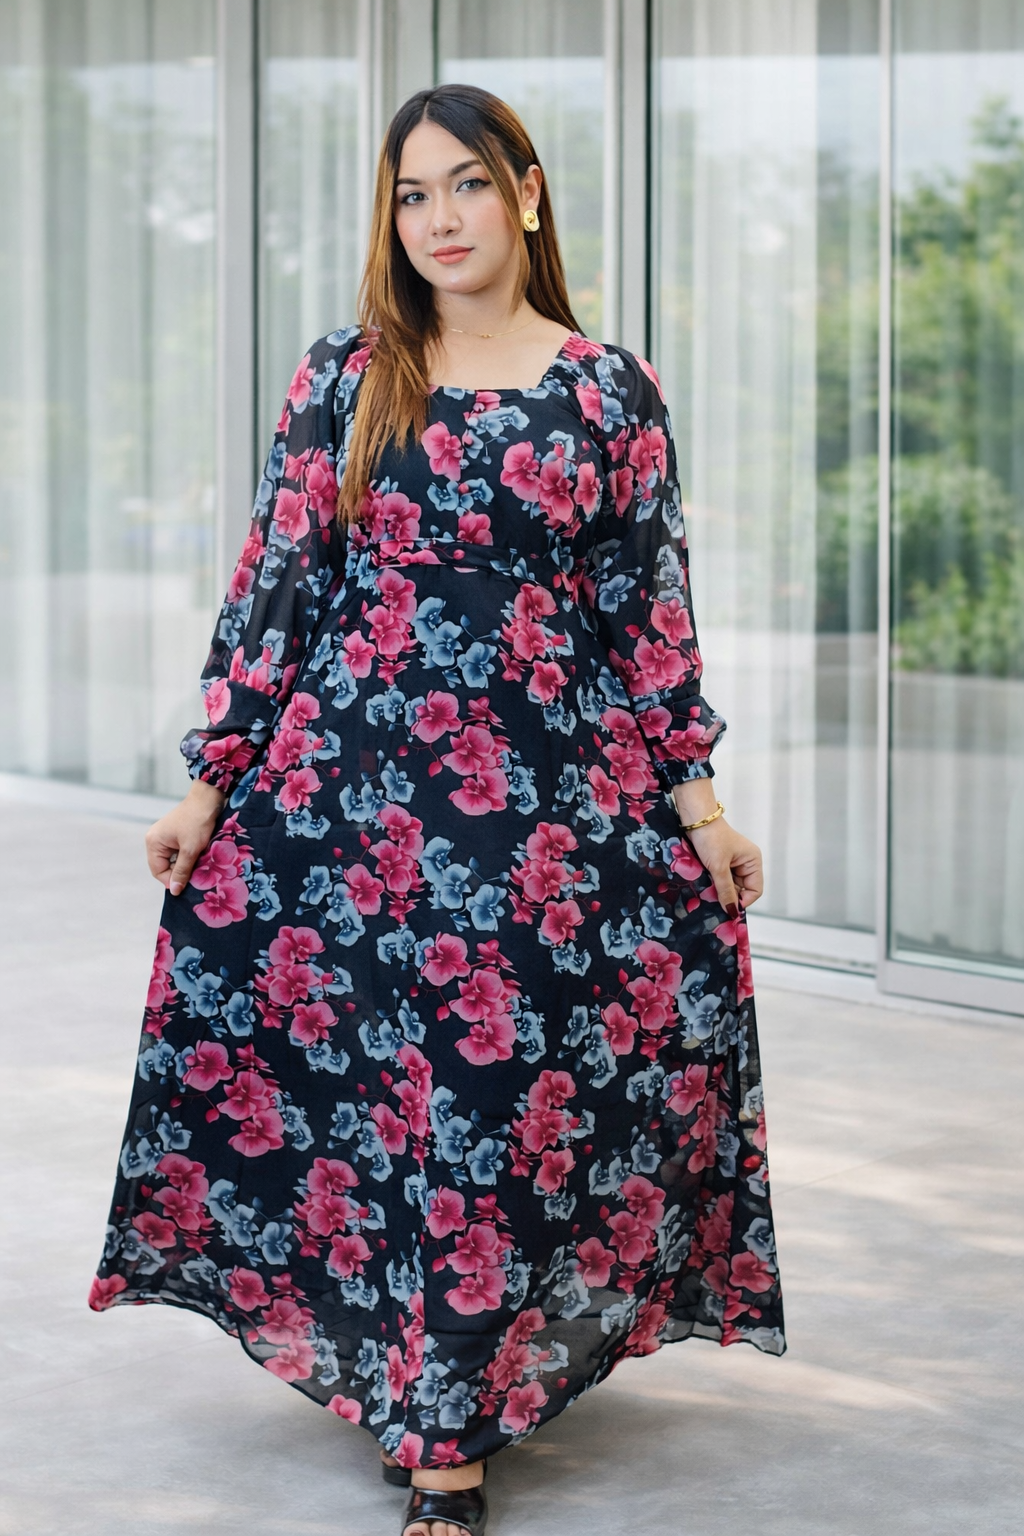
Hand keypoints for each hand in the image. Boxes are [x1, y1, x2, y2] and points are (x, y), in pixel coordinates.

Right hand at [145, 779, 226, 896]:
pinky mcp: (176, 835)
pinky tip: (199, 856)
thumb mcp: (190, 849)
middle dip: (180, 872)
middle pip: (165, 866)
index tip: (188, 884)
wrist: (208, 798)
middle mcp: (155, 840)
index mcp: (153, 842)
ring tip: (199, 864)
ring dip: (186, 864)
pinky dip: (189, 856)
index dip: (172, 880)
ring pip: (174, 860)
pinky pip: (179, 852)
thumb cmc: (198, 821)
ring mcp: (165, 837)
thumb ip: (182, 871)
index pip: (158, 871)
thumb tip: (174, 891)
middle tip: (196, 875)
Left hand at [671, 783, 762, 918]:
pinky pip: (721, 879)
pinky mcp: (721, 862)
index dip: (743, 900)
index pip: (755, 890)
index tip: (727, 906)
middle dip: (729, 895)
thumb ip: (725, 890)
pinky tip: (706, 885)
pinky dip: (714, 883)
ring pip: (730, 886)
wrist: (695, 820)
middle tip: (714, 899)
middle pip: (742, 889)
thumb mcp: (718, 867)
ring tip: (708, 890)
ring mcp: (733, 863)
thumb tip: (731, 911)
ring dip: (720, 890)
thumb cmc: (711, 838)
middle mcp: (746, 863)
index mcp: (753, 861)